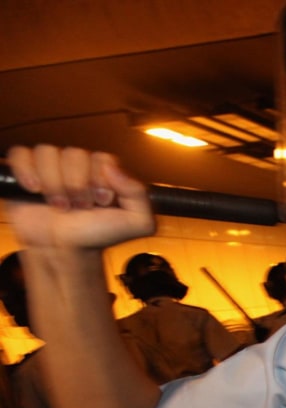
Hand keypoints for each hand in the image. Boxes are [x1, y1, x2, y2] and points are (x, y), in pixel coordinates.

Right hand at [5, 145, 155, 251]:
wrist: (65, 252)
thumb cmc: (97, 234)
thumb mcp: (137, 223)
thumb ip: (139, 195)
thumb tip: (113, 168)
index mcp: (104, 171)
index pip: (101, 158)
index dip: (100, 180)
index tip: (101, 202)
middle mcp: (78, 165)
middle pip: (74, 154)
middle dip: (77, 186)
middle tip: (80, 207)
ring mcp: (51, 167)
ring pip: (48, 153)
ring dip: (54, 184)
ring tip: (60, 206)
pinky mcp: (26, 171)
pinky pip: (21, 153)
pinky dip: (26, 171)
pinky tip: (34, 190)